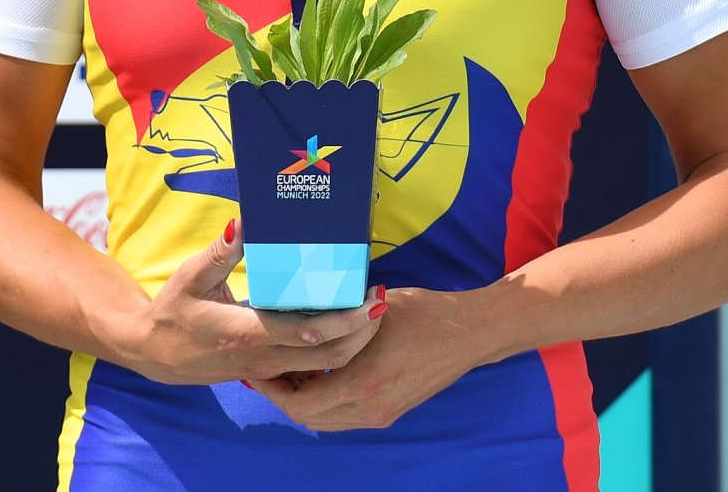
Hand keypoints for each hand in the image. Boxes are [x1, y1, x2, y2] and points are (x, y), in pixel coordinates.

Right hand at [120, 220, 385, 386]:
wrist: (154, 353)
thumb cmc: (173, 310)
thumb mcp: (190, 276)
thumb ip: (220, 252)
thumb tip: (242, 222)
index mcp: (248, 333)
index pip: (308, 333)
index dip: (344, 320)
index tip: (371, 300)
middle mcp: (263, 357)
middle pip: (327, 355)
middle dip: (360, 331)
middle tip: (383, 300)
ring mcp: (266, 369)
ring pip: (322, 366)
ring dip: (351, 342)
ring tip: (371, 310)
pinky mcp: (266, 372)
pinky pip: (308, 371)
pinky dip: (332, 355)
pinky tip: (345, 331)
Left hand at [248, 285, 487, 428]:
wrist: (469, 334)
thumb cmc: (424, 312)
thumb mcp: (376, 307)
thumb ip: (340, 317)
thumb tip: (300, 310)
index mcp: (364, 380)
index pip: (301, 402)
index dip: (273, 388)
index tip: (257, 367)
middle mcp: (370, 407)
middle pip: (308, 418)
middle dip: (282, 396)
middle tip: (268, 368)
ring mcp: (382, 414)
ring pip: (325, 421)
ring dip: (304, 400)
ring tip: (292, 368)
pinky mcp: (390, 412)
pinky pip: (345, 417)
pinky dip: (326, 401)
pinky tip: (323, 372)